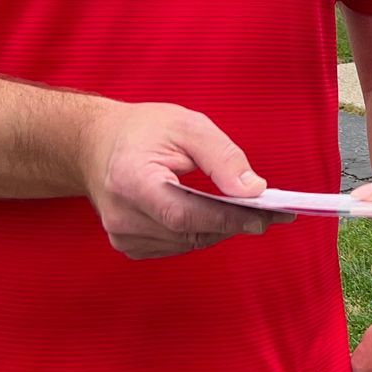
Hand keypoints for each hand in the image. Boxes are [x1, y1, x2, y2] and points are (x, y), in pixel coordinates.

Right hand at [81, 101, 290, 258]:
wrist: (96, 145)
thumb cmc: (143, 131)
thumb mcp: (187, 125)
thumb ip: (222, 157)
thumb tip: (253, 190)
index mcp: (131, 181)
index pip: (185, 214)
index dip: (227, 218)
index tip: (266, 217)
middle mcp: (122, 215)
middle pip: (190, 232)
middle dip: (234, 222)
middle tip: (275, 213)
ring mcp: (122, 235)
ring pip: (188, 242)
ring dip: (220, 228)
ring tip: (250, 211)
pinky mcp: (128, 245)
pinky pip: (177, 245)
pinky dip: (201, 232)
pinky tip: (215, 215)